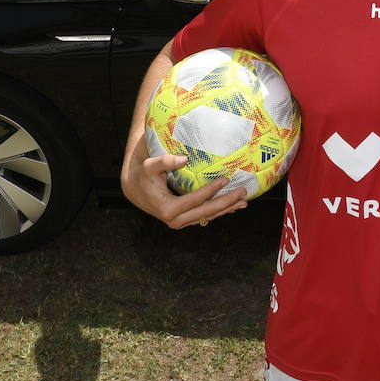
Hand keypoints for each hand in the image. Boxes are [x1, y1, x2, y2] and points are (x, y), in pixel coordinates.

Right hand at [120, 150, 246, 229]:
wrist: (135, 189)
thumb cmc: (144, 174)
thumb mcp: (150, 166)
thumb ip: (165, 161)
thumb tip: (184, 158)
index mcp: (168, 209)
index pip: (195, 200)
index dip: (211, 190)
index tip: (225, 179)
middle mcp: (175, 220)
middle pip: (206, 212)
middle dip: (226, 203)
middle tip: (242, 192)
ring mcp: (181, 222)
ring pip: (208, 216)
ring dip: (226, 209)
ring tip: (243, 201)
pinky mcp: (184, 220)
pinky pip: (205, 216)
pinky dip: (219, 211)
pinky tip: (233, 206)